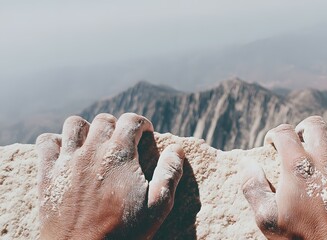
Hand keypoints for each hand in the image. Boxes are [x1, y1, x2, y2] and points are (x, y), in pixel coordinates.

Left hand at [36, 113, 183, 238]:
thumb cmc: (122, 233)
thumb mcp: (157, 206)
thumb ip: (169, 174)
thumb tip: (177, 149)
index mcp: (119, 154)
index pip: (132, 120)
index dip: (142, 124)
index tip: (145, 135)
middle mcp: (92, 150)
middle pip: (104, 120)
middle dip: (117, 127)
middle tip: (122, 144)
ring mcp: (67, 160)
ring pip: (75, 124)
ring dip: (87, 130)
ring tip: (94, 145)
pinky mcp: (48, 173)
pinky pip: (46, 141)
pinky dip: (55, 142)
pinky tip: (66, 154)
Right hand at [241, 116, 326, 238]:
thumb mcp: (267, 219)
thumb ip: (252, 187)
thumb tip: (248, 164)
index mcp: (297, 168)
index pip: (284, 131)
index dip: (275, 135)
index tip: (274, 145)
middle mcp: (325, 161)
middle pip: (314, 124)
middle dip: (303, 129)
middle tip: (300, 144)